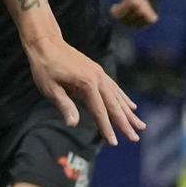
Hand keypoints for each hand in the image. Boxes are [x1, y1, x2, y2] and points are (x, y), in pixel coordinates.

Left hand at [26, 35, 145, 145]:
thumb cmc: (44, 67)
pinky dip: (123, 98)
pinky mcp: (97, 71)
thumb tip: (73, 124)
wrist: (46, 43)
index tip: (114, 143)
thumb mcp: (50, 88)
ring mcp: (99, 74)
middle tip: (135, 138)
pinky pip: (114, 88)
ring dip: (129, 112)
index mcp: (86, 84)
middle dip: (125, 123)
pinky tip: (131, 106)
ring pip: (118, 97)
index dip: (107, 128)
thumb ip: (64, 105)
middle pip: (114, 105)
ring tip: (141, 125)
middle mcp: (98, 78)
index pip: (99, 111)